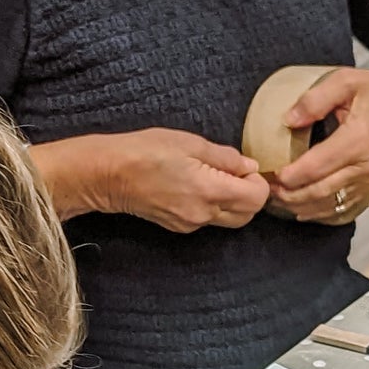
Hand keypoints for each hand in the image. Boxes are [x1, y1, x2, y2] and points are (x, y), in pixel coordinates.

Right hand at [35, 128, 270, 232]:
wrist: (109, 175)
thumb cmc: (145, 151)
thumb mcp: (190, 142)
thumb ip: (225, 157)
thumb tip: (249, 166)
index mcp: (209, 190)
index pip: (257, 198)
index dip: (258, 182)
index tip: (245, 168)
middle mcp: (203, 213)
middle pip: (248, 214)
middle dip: (250, 195)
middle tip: (234, 173)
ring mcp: (191, 224)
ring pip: (230, 220)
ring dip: (233, 202)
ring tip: (214, 178)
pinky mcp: (180, 226)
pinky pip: (209, 220)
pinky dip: (213, 205)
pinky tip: (196, 186)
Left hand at [270, 62, 368, 223]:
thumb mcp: (345, 81)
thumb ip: (314, 99)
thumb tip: (289, 120)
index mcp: (358, 139)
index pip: (317, 167)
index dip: (290, 176)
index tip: (271, 174)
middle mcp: (367, 166)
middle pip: (320, 191)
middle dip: (290, 195)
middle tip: (268, 190)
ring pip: (331, 205)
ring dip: (302, 207)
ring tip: (280, 199)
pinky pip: (345, 209)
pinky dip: (322, 213)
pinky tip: (304, 209)